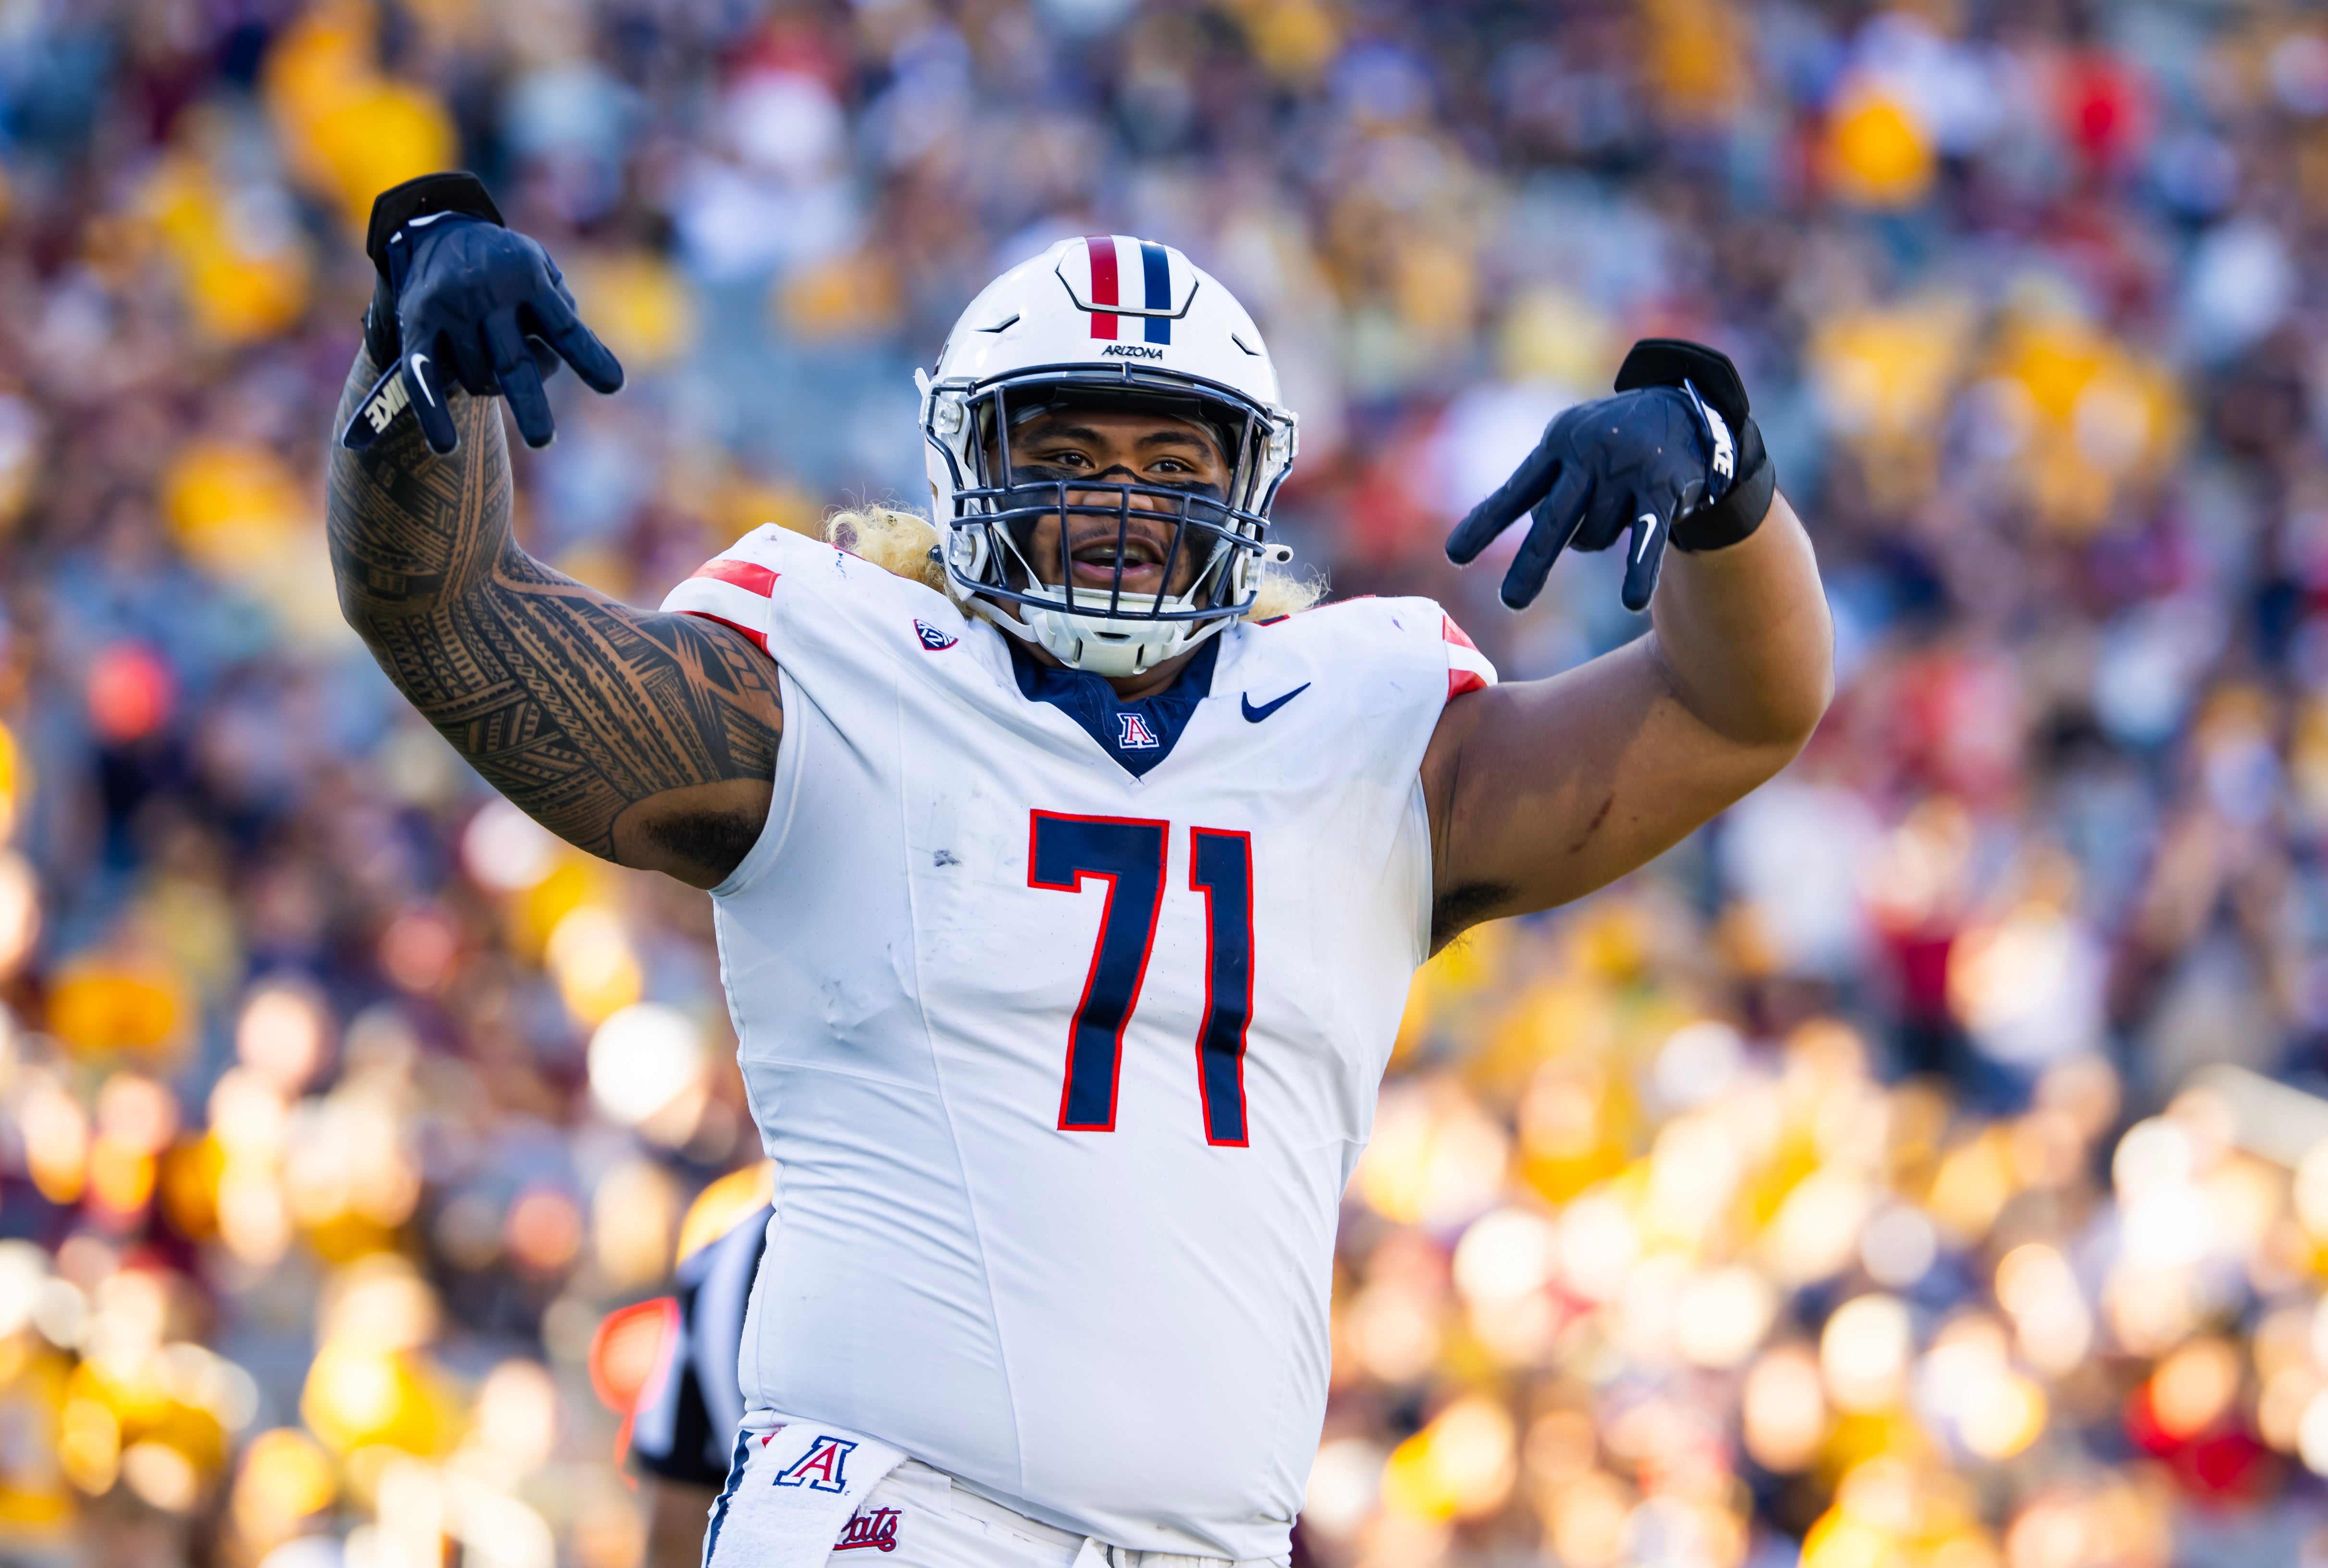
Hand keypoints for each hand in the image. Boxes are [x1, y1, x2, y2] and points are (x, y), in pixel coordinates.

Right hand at [343, 173, 623, 454]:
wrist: (437, 231)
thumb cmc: (506, 266)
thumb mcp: (541, 269)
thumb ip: (560, 309)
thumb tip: (578, 357)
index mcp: (526, 277)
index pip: (563, 327)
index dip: (589, 357)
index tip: (614, 385)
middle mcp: (485, 294)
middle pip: (514, 363)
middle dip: (529, 404)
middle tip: (542, 441)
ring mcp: (448, 311)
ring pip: (481, 378)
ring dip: (497, 387)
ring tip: (499, 360)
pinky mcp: (417, 326)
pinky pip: (424, 377)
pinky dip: (432, 413)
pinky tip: (446, 446)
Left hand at [1444, 384, 1723, 613]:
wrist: (1682, 409)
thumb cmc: (1611, 439)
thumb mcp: (1571, 447)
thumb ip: (1544, 487)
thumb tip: (1518, 546)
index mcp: (1557, 444)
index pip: (1515, 491)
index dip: (1485, 524)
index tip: (1455, 556)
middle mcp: (1589, 454)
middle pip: (1552, 523)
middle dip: (1532, 566)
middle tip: (1511, 601)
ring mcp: (1626, 470)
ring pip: (1595, 536)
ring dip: (1595, 540)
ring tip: (1608, 516)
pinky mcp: (1662, 489)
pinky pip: (1646, 540)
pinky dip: (1639, 572)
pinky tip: (1632, 602)